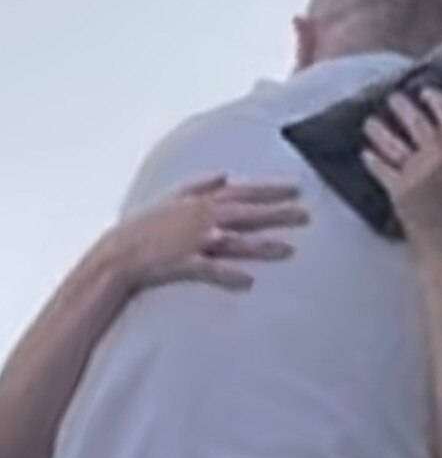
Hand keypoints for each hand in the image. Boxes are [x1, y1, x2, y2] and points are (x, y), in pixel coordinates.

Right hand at [108, 177, 308, 292]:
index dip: (270, 189)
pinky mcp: (186, 264)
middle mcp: (203, 218)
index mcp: (201, 202)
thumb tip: (223, 175)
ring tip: (289, 250)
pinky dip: (229, 275)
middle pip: (247, 214)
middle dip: (278, 213)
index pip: (242, 192)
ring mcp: (195, 241)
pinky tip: (249, 281)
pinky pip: (211, 270)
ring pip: (235, 242)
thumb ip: (199, 185)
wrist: (120, 252)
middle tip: (306, 215)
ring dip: (262, 246)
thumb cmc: (147, 226)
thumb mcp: (173, 198)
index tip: (296, 188)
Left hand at [361, 89, 441, 249]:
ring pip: (391, 141)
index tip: (425, 91)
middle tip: (391, 98)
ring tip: (370, 122)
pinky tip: (365, 153)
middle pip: (414, 120)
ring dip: (377, 129)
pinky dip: (371, 158)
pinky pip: (380, 167)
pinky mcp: (399, 191)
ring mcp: (417, 173)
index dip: (434, 99)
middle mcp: (438, 157)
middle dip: (400, 105)